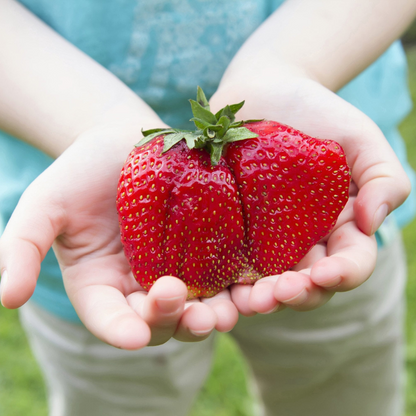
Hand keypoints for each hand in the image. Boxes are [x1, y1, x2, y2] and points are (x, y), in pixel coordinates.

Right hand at [0, 124, 237, 348]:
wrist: (123, 142)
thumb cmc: (80, 172)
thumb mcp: (45, 206)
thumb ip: (21, 248)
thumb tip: (5, 298)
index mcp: (102, 287)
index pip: (110, 320)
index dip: (120, 330)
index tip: (133, 335)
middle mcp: (142, 288)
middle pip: (162, 320)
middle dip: (179, 323)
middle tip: (197, 318)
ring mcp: (179, 271)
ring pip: (200, 305)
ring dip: (217, 314)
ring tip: (229, 311)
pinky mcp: (209, 250)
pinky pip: (226, 274)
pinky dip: (241, 283)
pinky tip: (257, 282)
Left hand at [209, 72, 408, 314]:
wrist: (265, 91)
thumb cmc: (317, 112)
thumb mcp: (360, 138)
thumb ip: (383, 177)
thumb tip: (372, 223)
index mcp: (338, 228)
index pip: (349, 264)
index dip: (342, 275)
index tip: (325, 273)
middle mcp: (301, 242)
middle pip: (305, 285)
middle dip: (296, 296)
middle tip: (277, 294)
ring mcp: (263, 239)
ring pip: (264, 283)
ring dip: (258, 298)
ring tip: (247, 301)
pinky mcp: (230, 229)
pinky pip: (225, 259)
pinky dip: (221, 278)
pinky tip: (212, 284)